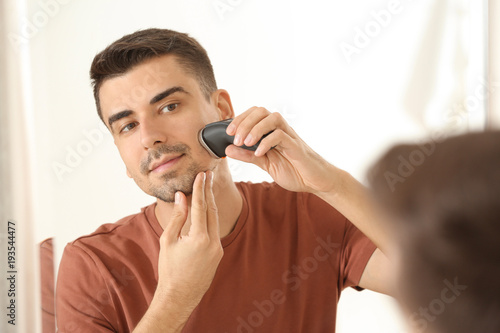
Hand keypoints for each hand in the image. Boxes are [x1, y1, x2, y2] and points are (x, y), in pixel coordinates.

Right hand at [155, 171, 222, 311]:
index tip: (201, 175)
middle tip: (207, 175)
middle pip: (212, 210)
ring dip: (210, 203)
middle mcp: (213, 242)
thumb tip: (181, 197)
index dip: (200, 189)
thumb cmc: (169, 269)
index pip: (201, 207)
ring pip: (215, 220)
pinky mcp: (218, 253)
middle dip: (208, 191)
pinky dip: (210, 218)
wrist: (179, 296)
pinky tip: (205, 210)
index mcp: (199, 238)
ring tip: (206, 188)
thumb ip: (177, 217)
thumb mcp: (169, 240)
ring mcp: (218, 248)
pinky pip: (215, 230)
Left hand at [225, 107, 337, 194]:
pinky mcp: (296, 146)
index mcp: (272, 132)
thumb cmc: (294, 171)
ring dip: (255, 129)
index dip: (239, 119)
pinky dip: (267, 142)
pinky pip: (281, 136)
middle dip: (245, 122)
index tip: (228, 133)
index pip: (254, 114)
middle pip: (261, 111)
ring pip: (272, 118)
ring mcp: (289, 136)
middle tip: (235, 138)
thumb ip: (247, 156)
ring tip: (246, 143)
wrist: (315, 182)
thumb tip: (228, 148)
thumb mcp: (265, 164)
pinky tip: (260, 153)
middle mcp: (280, 130)